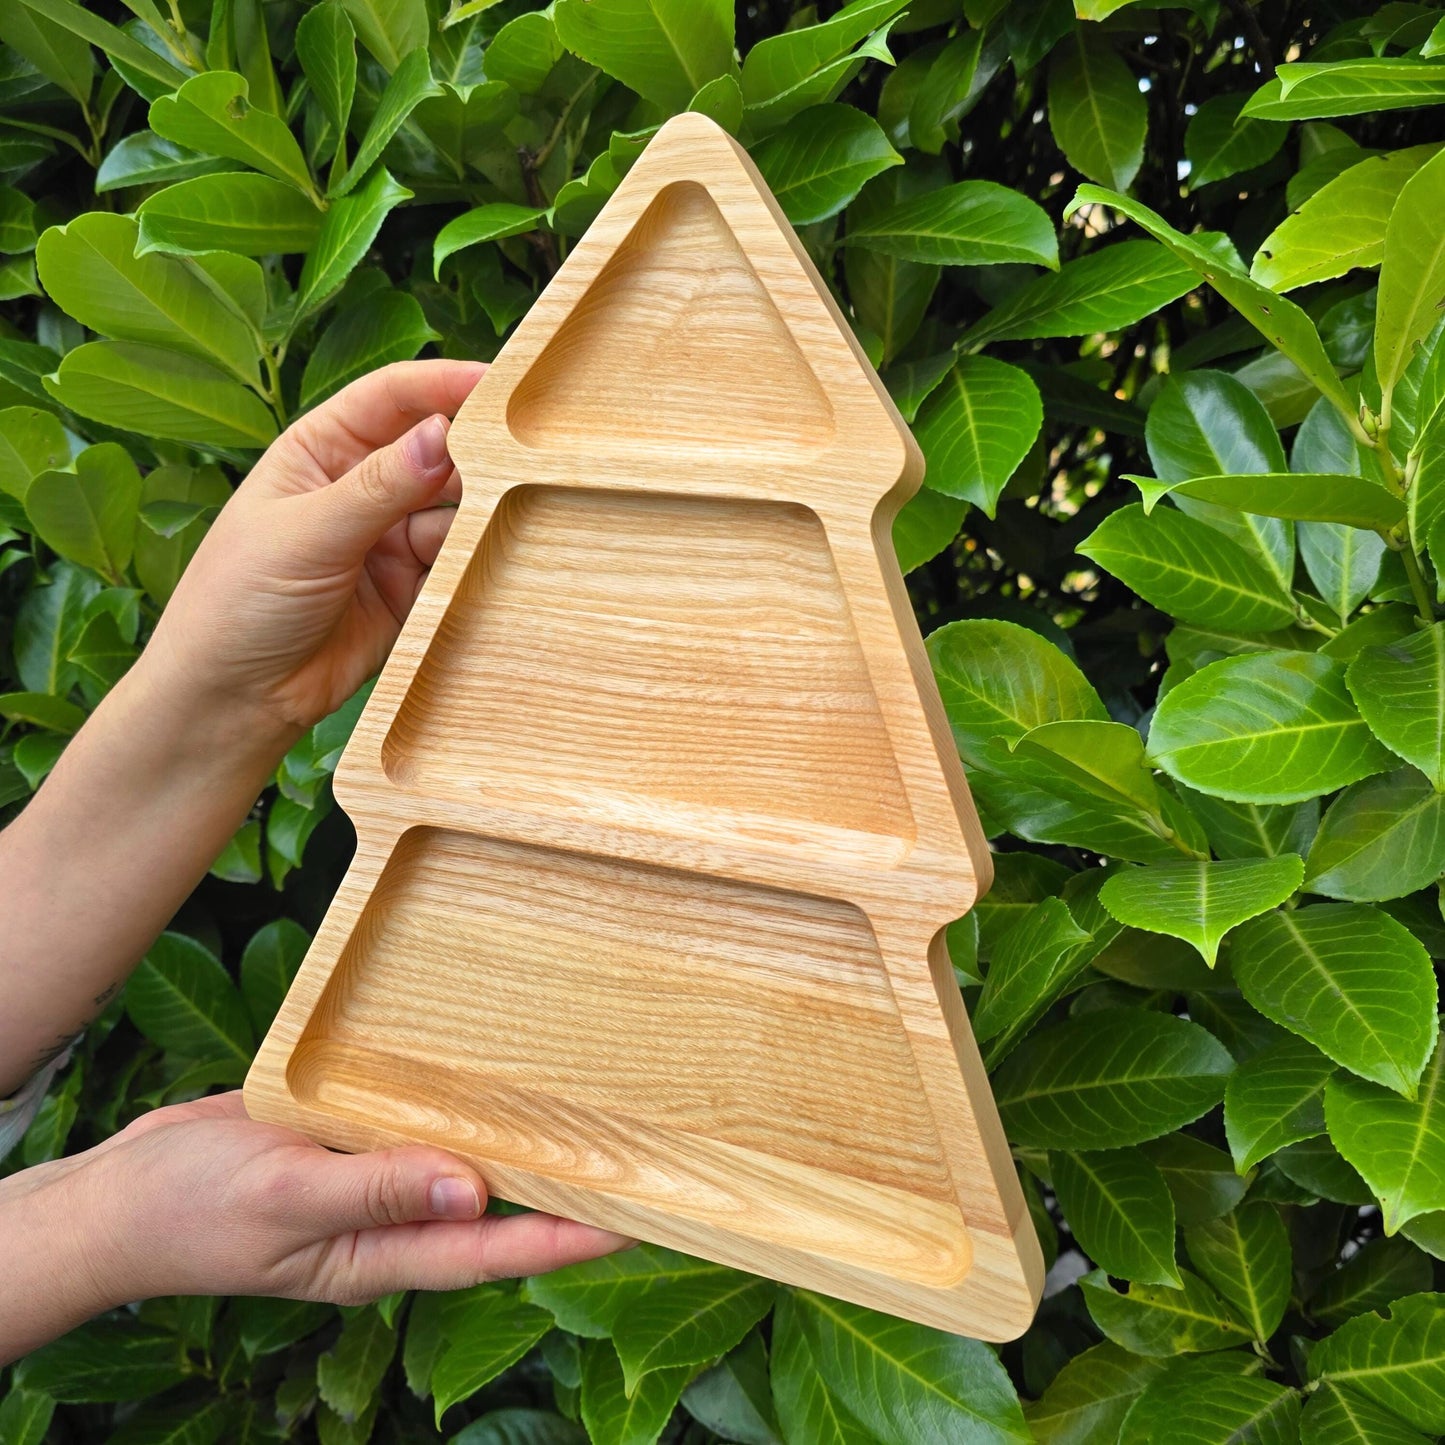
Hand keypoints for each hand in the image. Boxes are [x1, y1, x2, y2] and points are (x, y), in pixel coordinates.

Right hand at [1, 1092, 630, 1358]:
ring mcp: (371, 1179)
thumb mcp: (283, 1199)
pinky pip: (414, 1123)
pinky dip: (453, 1102)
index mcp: (381, 1253)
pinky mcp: (347, 1139)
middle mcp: (390, 1220)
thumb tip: (473, 1191)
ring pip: (459, 1159)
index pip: (496, 1247)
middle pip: (493, 1208)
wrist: (118, 1194)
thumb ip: (376, 1192)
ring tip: (587, 1112)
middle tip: (636, 1158)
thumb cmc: (188, 1211)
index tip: (638, 1216)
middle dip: (560, 1189)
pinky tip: (488, 1072)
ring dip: (514, 1140)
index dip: (568, 1235)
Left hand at [141, 359, 485, 744]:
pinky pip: (456, 564)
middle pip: (433, 451)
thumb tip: (444, 433)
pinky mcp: (409, 592)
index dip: (444, 384)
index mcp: (319, 452)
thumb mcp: (306, 533)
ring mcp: (386, 541)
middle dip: (473, 452)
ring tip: (499, 521)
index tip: (499, 383)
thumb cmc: (238, 603)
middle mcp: (358, 489)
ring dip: (477, 514)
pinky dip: (475, 561)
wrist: (233, 702)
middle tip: (519, 457)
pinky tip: (488, 561)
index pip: (391, 399)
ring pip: (453, 511)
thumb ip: (380, 486)